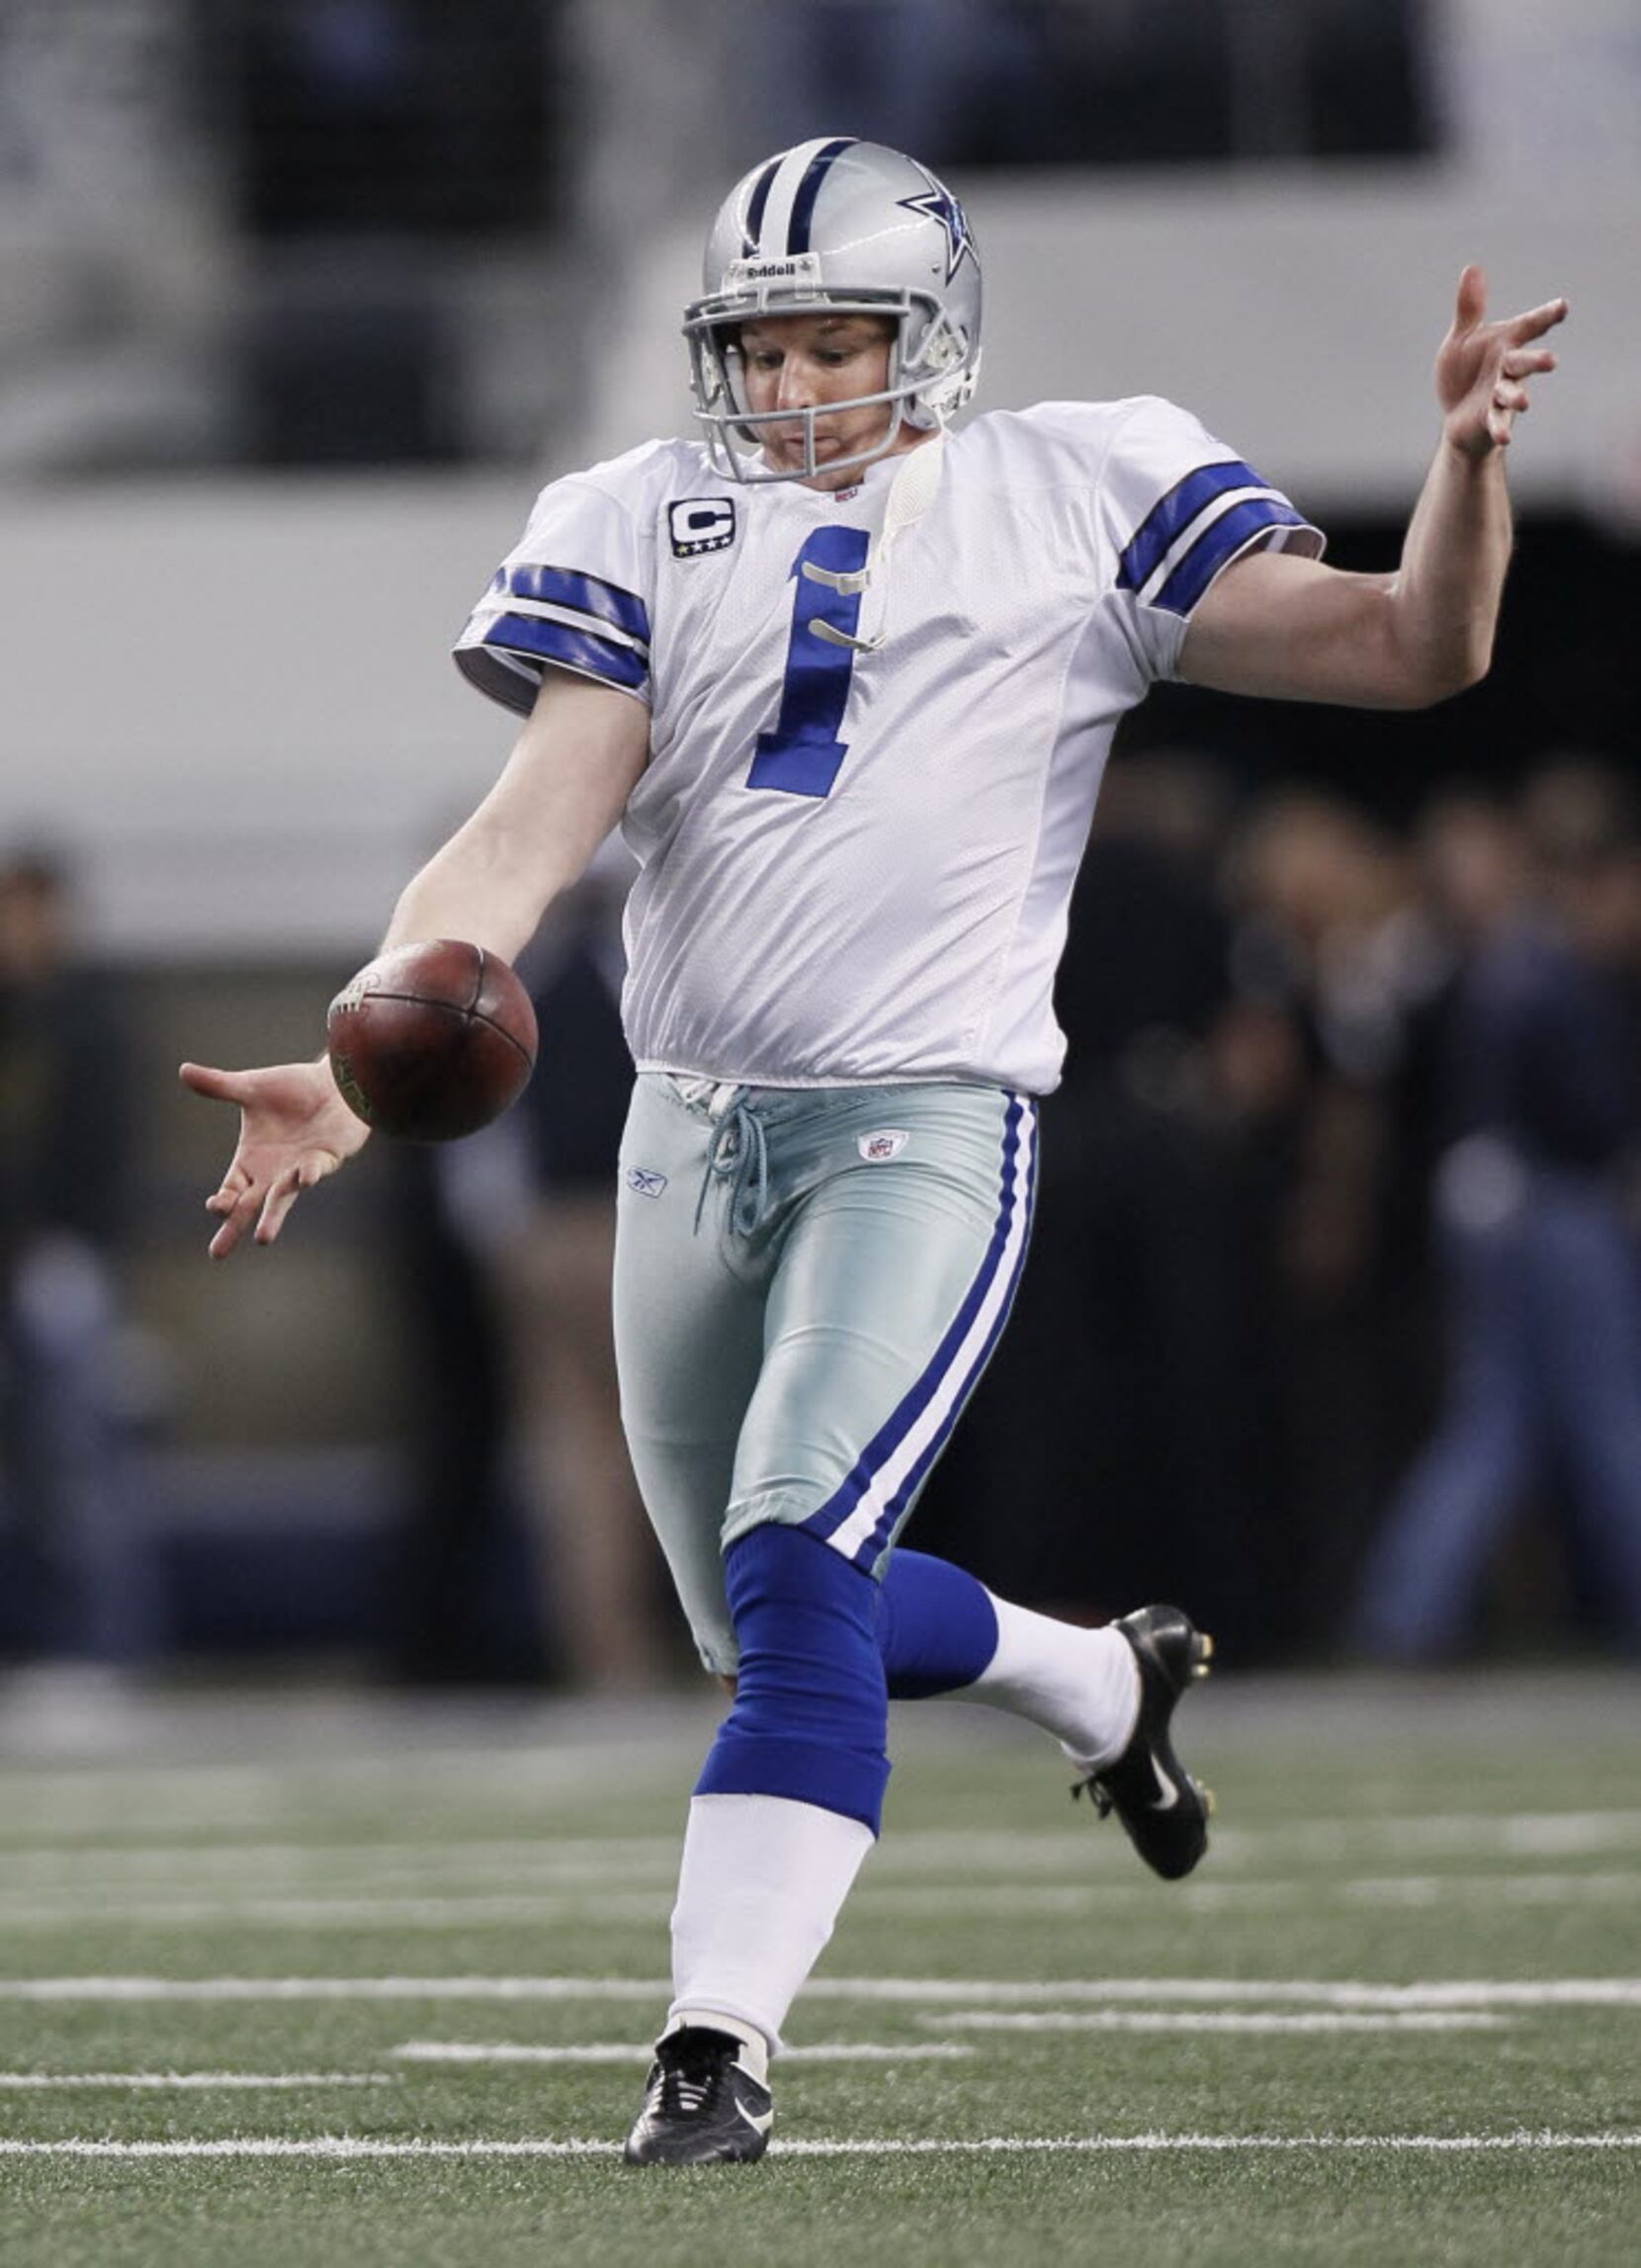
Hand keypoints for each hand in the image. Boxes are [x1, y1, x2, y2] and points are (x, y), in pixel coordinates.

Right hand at [179, 1057, 369, 1258]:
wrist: (333, 1083)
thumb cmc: (292, 1089)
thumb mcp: (250, 1087)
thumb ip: (220, 1086)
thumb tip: (182, 1070)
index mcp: (252, 1161)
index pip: (230, 1189)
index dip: (222, 1200)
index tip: (215, 1205)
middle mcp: (273, 1173)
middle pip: (249, 1207)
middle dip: (234, 1228)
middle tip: (217, 1253)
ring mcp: (299, 1169)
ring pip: (282, 1198)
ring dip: (272, 1216)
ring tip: (262, 1238)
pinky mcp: (326, 1159)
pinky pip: (315, 1171)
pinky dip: (309, 1174)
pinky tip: (304, 1176)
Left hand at [1436, 265, 1565, 459]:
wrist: (1458, 417)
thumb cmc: (1464, 373)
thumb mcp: (1463, 339)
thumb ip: (1470, 308)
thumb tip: (1472, 268)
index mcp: (1505, 343)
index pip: (1529, 326)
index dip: (1546, 317)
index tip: (1562, 306)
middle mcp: (1508, 368)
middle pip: (1525, 362)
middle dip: (1536, 361)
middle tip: (1551, 362)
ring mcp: (1501, 395)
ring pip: (1512, 393)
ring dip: (1518, 396)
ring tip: (1523, 401)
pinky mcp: (1491, 419)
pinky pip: (1497, 423)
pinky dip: (1499, 429)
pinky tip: (1504, 438)